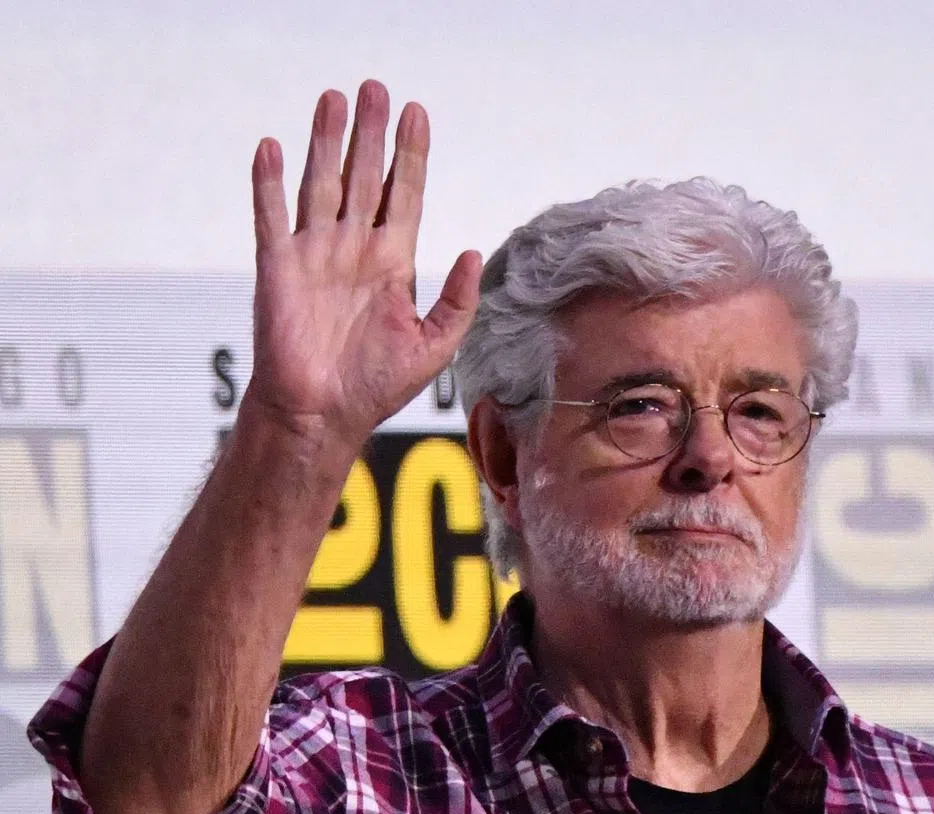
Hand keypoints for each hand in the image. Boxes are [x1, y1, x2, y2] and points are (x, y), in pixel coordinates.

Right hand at [247, 80, 481, 449]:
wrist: (322, 414)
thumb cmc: (376, 386)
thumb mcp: (434, 345)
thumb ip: (457, 300)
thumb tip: (473, 252)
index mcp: (392, 265)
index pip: (405, 196)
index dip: (411, 156)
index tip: (417, 114)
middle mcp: (354, 251)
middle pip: (365, 177)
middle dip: (371, 134)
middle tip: (377, 88)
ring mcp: (315, 255)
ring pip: (321, 183)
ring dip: (326, 141)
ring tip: (335, 98)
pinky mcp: (278, 267)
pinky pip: (271, 215)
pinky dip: (269, 181)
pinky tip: (272, 145)